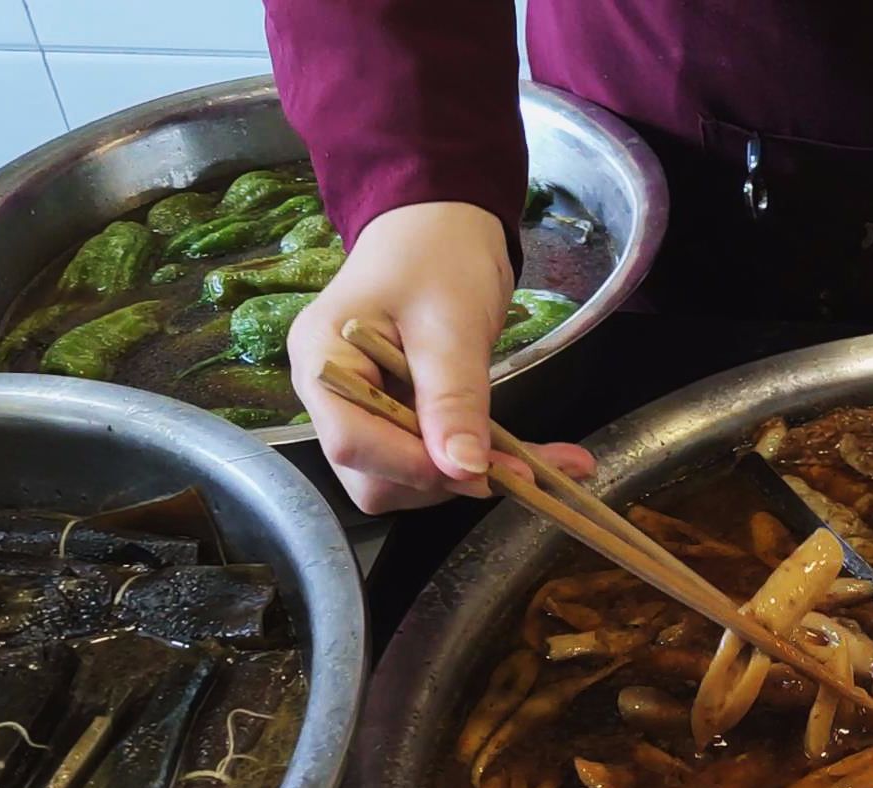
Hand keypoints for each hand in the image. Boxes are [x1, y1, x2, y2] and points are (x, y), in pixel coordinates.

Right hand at [287, 201, 593, 513]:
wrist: (445, 222)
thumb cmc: (437, 254)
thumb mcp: (450, 323)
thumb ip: (453, 398)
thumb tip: (464, 470)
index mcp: (323, 362)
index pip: (351, 443)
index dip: (413, 468)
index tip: (478, 471)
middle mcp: (333, 396)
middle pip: (375, 474)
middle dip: (444, 479)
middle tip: (518, 467)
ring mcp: (366, 408)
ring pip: (410, 477)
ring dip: (474, 476)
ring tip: (544, 464)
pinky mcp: (404, 414)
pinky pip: (438, 456)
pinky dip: (489, 463)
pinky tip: (549, 462)